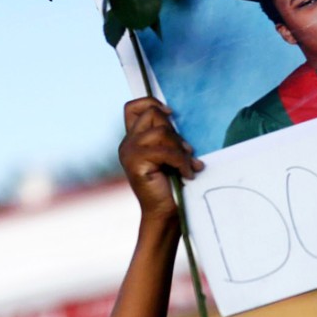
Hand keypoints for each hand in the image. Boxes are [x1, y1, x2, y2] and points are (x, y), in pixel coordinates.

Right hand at [119, 98, 204, 219]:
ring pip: (162, 132)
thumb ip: (167, 136)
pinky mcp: (135, 162)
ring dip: (181, 149)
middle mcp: (127, 143)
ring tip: (189, 165)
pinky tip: (187, 174)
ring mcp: (129, 152)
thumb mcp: (170, 153)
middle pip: (153, 115)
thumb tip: (173, 115)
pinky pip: (166, 151)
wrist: (166, 213)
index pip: (132, 107)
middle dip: (175, 132)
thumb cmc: (172, 184)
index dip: (151, 102)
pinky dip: (182, 161)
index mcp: (133, 139)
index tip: (171, 114)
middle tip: (186, 152)